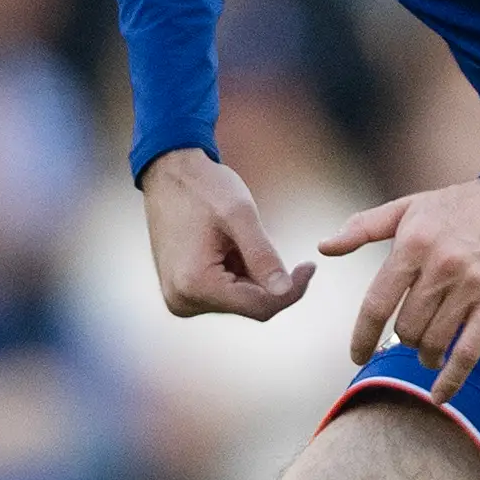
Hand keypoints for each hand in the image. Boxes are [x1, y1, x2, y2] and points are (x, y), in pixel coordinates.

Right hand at [139, 148, 312, 320]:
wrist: (168, 173)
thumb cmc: (203, 187)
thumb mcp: (240, 215)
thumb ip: (263, 255)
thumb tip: (284, 290)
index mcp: (195, 285)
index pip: (260, 306)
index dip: (292, 290)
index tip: (310, 265)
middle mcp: (183, 301)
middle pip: (250, 306)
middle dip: (267, 278)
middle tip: (269, 238)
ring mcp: (180, 299)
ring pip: (239, 300)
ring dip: (251, 273)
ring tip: (238, 237)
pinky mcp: (182, 292)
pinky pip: (224, 293)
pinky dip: (237, 272)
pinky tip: (228, 246)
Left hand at [320, 178, 479, 402]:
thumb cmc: (460, 206)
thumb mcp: (410, 207)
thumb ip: (364, 227)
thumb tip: (324, 247)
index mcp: (413, 243)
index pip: (377, 303)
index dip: (362, 336)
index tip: (357, 355)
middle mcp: (441, 265)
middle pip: (407, 328)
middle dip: (404, 339)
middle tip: (412, 336)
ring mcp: (472, 286)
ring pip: (434, 342)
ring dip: (426, 356)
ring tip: (429, 353)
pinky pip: (469, 352)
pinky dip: (451, 380)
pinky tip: (439, 396)